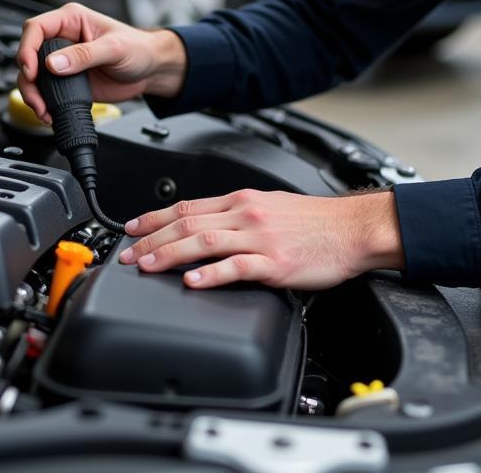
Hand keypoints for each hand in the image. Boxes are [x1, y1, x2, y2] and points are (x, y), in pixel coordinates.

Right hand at [16, 2, 186, 121]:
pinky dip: (43, 102)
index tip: (31, 69)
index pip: (36, 28)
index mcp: (72, 20)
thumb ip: (85, 55)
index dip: (27, 48)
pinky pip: (45, 90)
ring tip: (43, 110)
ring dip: (32, 94)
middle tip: (36, 97)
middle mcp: (63, 38)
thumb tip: (54, 63)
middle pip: (28, 54)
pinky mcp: (66, 80)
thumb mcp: (115, 48)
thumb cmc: (139, 49)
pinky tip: (49, 112)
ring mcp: (63, 60)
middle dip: (27, 78)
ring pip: (33, 75)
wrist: (151, 71)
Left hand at [118, 188, 403, 290]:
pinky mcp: (275, 261)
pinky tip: (193, 281)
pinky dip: (211, 273)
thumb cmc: (315, 221)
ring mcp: (259, 238)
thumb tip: (206, 225)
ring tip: (146, 266)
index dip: (154, 217)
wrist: (352, 228)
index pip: (187, 205)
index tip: (131, 229)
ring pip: (204, 241)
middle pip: (187, 222)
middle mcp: (246, 214)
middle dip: (151, 239)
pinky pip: (236, 266)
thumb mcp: (270, 206)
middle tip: (127, 255)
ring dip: (170, 254)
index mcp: (242, 200)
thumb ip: (238, 214)